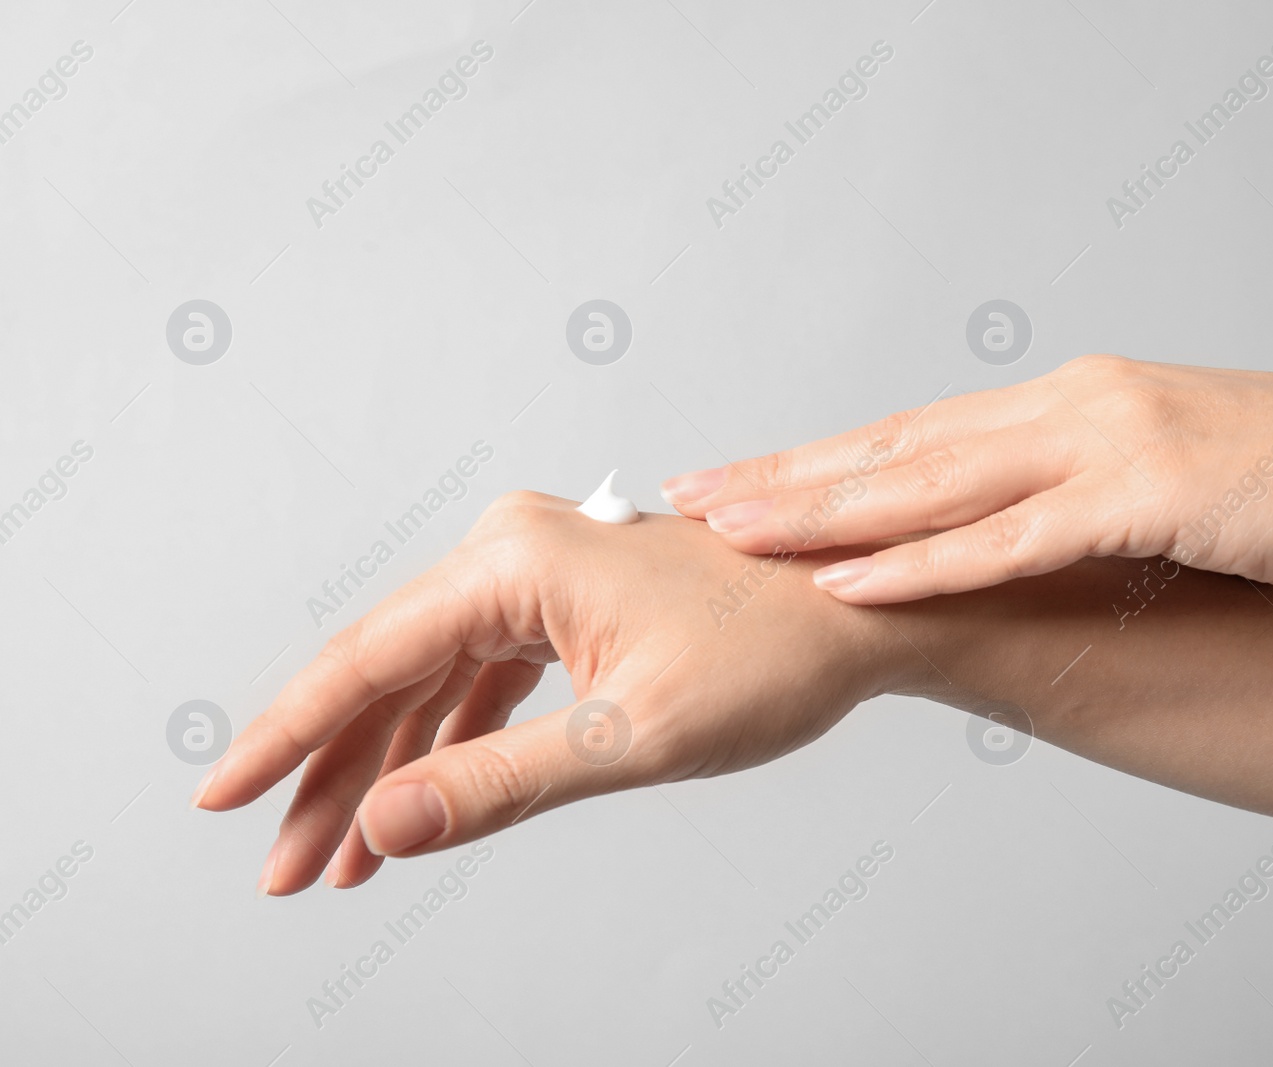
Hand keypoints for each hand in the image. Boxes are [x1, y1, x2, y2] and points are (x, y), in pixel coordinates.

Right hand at [191, 492, 905, 895]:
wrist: (856, 611)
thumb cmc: (770, 655)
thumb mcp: (630, 736)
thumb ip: (499, 783)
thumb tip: (384, 823)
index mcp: (516, 560)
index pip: (369, 657)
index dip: (289, 736)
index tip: (224, 797)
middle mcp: (513, 550)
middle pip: (388, 673)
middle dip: (335, 776)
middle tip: (288, 870)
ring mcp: (538, 572)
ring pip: (430, 680)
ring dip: (389, 767)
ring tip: (342, 860)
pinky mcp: (564, 601)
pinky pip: (480, 675)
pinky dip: (449, 741)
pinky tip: (419, 800)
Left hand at [662, 354, 1272, 611]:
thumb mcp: (1166, 486)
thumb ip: (1084, 501)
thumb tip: (1019, 541)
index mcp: (1072, 402)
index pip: (917, 433)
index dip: (822, 460)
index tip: (744, 478)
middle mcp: (1071, 407)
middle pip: (898, 447)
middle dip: (788, 477)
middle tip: (692, 496)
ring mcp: (1105, 443)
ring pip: (933, 482)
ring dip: (824, 514)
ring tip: (732, 531)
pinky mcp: (1146, 496)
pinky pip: (1013, 539)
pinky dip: (924, 563)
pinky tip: (848, 583)